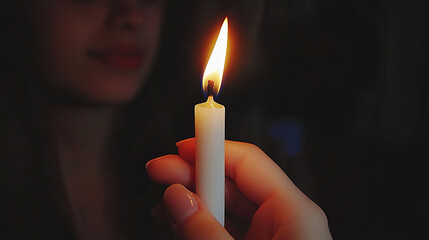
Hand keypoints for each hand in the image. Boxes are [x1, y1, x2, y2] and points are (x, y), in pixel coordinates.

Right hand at [146, 138, 331, 239]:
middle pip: (234, 182)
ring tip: (163, 208)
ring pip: (227, 205)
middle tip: (158, 173)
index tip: (178, 145)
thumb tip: (174, 196)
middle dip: (194, 176)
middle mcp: (286, 218)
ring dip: (193, 202)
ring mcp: (272, 236)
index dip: (212, 147)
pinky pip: (228, 228)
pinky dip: (201, 224)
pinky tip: (180, 226)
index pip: (248, 161)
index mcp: (294, 212)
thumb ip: (204, 231)